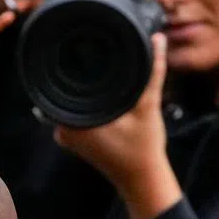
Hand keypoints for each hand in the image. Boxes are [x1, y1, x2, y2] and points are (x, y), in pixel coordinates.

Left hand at [51, 34, 181, 218]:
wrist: (141, 179)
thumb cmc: (142, 149)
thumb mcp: (148, 106)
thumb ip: (152, 72)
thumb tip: (156, 40)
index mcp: (73, 121)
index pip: (61, 83)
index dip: (71, 65)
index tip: (80, 50)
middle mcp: (63, 130)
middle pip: (65, 90)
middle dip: (80, 76)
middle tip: (92, 57)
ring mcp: (66, 136)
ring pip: (71, 101)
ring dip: (83, 90)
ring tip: (97, 73)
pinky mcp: (74, 138)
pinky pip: (75, 112)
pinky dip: (87, 103)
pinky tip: (99, 93)